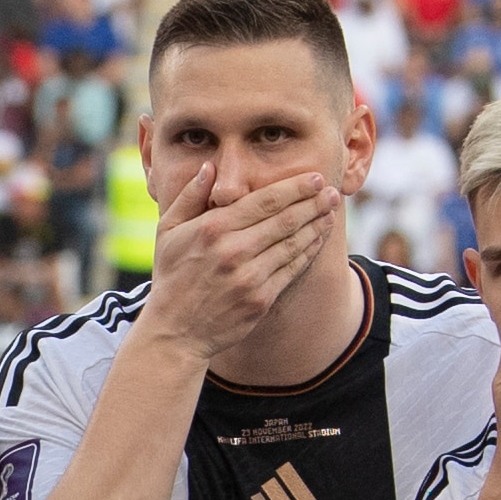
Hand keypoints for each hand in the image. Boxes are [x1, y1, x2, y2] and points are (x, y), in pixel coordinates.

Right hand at [132, 163, 339, 363]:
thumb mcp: (167, 232)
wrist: (174, 332)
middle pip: (286, 219)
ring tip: (331, 213)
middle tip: (333, 193)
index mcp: (213, 228)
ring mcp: (249, 277)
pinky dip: (309, 252)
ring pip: (294, 244)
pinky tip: (317, 240)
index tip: (316, 178)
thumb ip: (189, 197)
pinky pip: (292, 270)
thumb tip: (210, 167)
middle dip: (315, 203)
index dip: (296, 188)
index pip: (266, 200)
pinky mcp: (260, 299)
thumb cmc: (170, 278)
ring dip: (317, 226)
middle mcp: (234, 250)